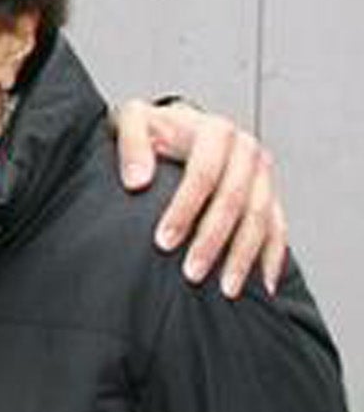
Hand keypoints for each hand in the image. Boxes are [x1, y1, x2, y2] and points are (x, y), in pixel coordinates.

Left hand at [113, 99, 286, 297]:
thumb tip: (137, 181)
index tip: (163, 242)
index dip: (184, 210)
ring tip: (225, 289)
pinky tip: (262, 285)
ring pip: (261, 220)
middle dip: (213, 241)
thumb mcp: (133, 122)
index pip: (204, 174)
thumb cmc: (154, 129)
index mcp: (216, 131)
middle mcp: (246, 151)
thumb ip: (132, 145)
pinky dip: (272, 257)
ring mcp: (263, 174)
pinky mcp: (271, 194)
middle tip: (191, 273)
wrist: (178, 127)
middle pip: (235, 201)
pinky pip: (278, 229)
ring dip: (244, 257)